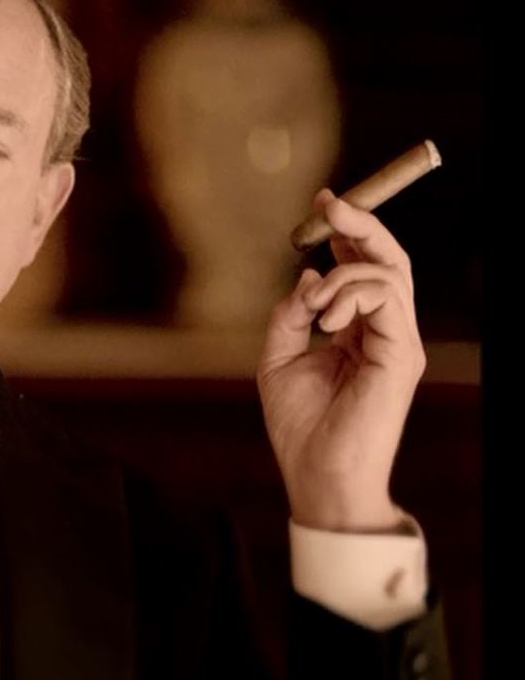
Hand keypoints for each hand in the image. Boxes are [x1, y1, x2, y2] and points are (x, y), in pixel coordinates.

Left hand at [256, 189, 425, 530]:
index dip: (347, 233)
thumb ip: (290, 315)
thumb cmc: (300, 427)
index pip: (362, 270)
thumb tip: (306, 275)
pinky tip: (325, 317)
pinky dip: (349, 292)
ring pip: (389, 272)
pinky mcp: (400, 354)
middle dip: (360, 224)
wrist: (317, 475)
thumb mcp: (278, 359)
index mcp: (357, 332)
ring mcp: (397, 342)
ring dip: (342, 272)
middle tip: (329, 204)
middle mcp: (384, 332)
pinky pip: (385, 297)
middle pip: (388, 260)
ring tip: (314, 304)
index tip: (322, 205)